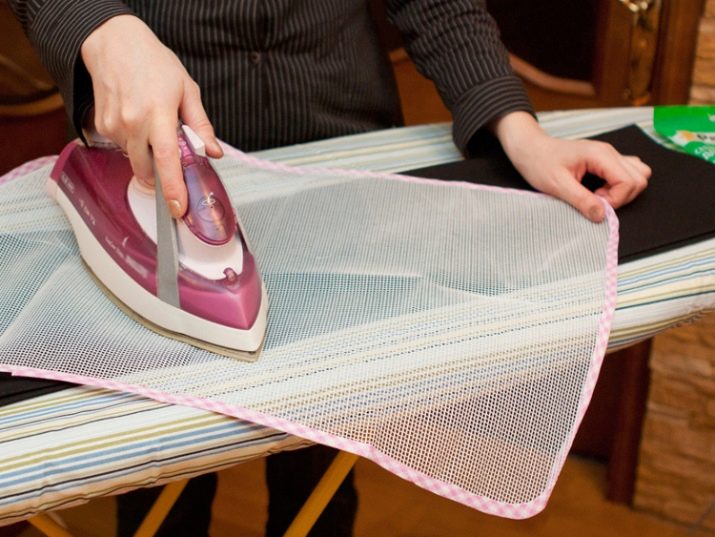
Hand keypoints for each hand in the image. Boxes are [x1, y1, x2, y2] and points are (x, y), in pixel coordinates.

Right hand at [80, 15, 222, 217]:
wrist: (113, 43)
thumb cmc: (153, 62)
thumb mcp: (187, 90)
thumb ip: (201, 125)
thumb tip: (212, 151)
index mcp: (159, 114)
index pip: (167, 160)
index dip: (173, 187)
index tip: (178, 207)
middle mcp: (133, 122)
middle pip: (148, 170)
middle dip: (161, 174)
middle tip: (172, 156)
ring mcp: (115, 126)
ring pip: (135, 160)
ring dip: (147, 155)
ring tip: (153, 125)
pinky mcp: (102, 127)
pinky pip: (123, 147)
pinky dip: (134, 142)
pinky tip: (137, 120)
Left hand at [490, 112, 650, 222]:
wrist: (529, 148)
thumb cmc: (539, 162)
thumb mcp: (557, 185)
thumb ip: (581, 200)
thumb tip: (602, 216)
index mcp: (600, 155)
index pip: (630, 181)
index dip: (616, 199)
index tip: (595, 205)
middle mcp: (609, 152)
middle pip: (639, 179)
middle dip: (621, 197)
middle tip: (595, 201)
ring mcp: (609, 155)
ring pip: (637, 175)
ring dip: (622, 191)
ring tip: (597, 196)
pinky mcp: (604, 160)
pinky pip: (626, 172)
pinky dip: (618, 185)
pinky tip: (598, 190)